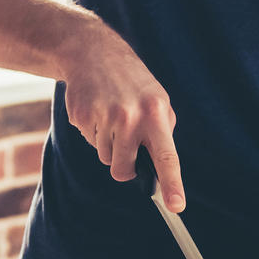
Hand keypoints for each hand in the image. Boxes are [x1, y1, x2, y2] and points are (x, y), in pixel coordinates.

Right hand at [60, 24, 182, 207]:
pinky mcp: (81, 116)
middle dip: (123, 166)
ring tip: (110, 115)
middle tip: (124, 144)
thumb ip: (161, 131)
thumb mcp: (156, 99)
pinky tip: (96, 109)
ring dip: (108, 144)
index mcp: (155, 112)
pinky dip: (93, 131)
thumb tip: (160, 169)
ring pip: (106, 157)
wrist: (92, 52)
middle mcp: (130, 116)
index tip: (176, 206)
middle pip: (124, 168)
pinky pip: (89, 142)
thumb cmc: (131, 81)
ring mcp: (103, 116)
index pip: (166, 155)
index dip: (172, 183)